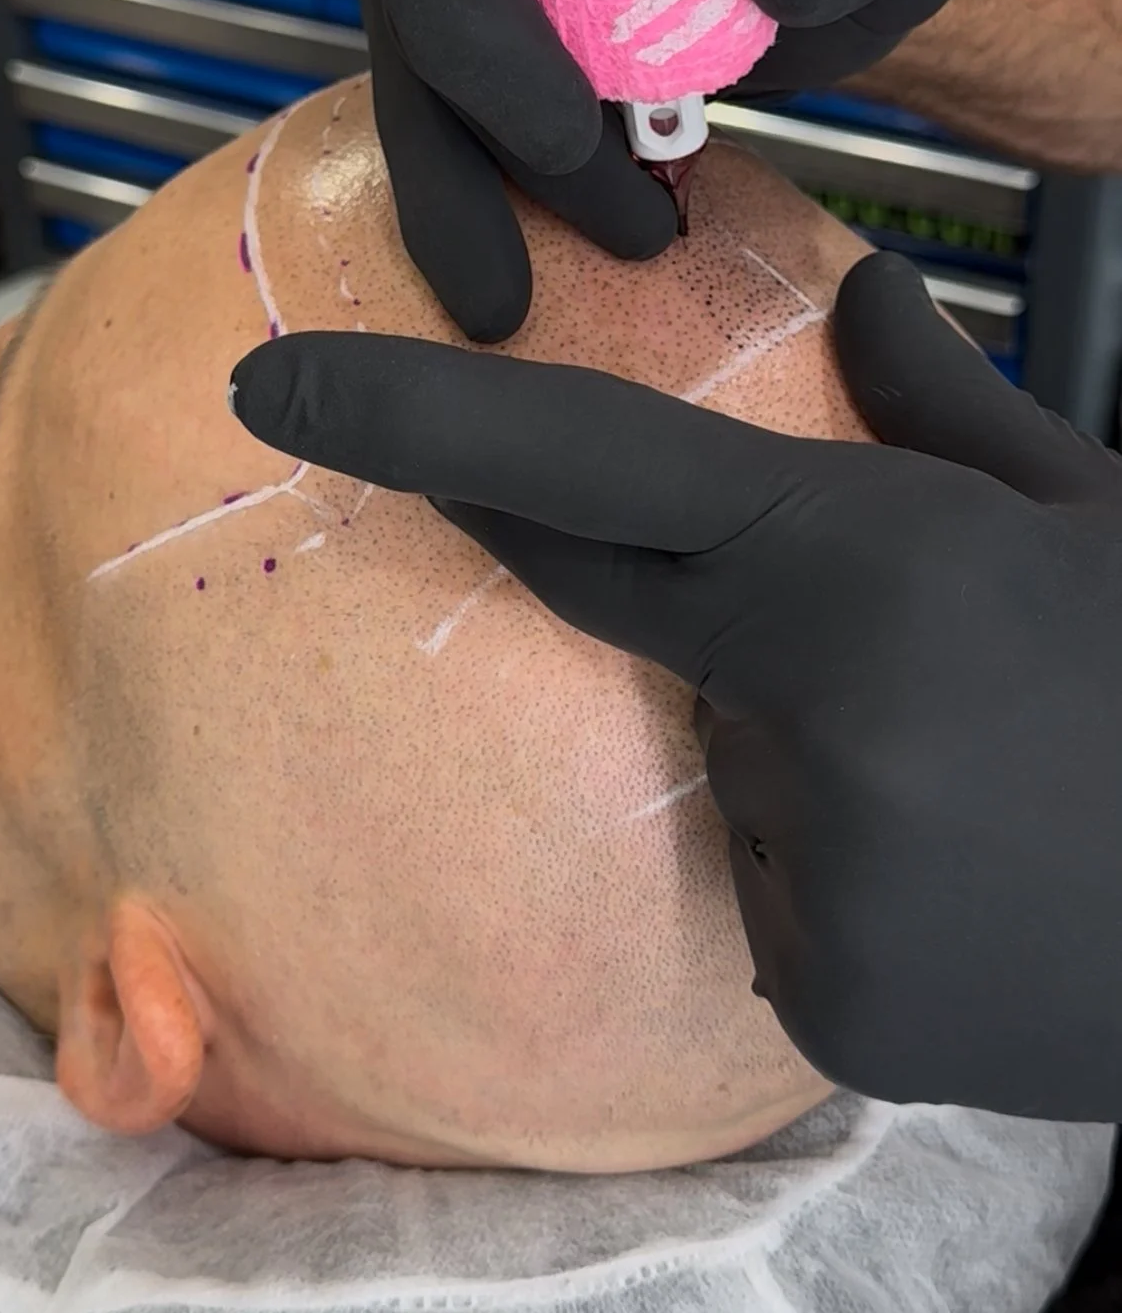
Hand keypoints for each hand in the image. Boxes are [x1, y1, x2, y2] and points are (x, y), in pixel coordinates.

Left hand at [231, 251, 1121, 1119]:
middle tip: (867, 623)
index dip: (418, 417)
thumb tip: (849, 302)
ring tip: (989, 767)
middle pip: (654, 619)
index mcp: (862, 565)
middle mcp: (805, 716)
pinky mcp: (829, 1009)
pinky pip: (779, 893)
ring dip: (819, 743)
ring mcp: (812, 878)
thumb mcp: (1093, 512)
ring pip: (734, 767)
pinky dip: (849, 861)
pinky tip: (974, 865)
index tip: (273, 385)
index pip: (586, 469)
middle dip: (702, 593)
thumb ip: (942, 407)